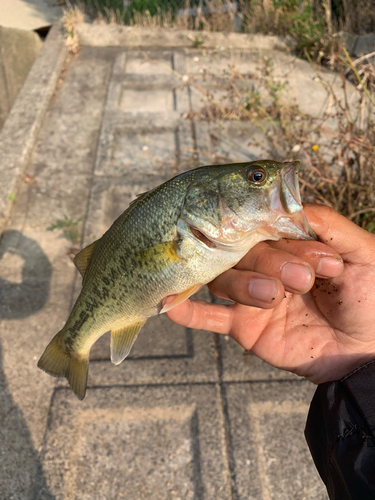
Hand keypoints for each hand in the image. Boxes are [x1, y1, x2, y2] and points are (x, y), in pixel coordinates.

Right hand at [167, 205, 374, 382]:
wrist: (367, 356)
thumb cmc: (372, 302)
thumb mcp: (364, 255)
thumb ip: (329, 224)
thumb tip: (292, 203)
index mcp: (291, 246)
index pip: (269, 227)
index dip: (285, 236)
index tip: (316, 258)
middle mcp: (267, 267)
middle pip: (243, 251)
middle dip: (271, 262)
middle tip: (302, 280)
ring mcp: (252, 296)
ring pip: (225, 279)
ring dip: (243, 284)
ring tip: (274, 297)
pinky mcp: (244, 327)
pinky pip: (209, 317)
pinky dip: (188, 312)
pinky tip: (168, 304)